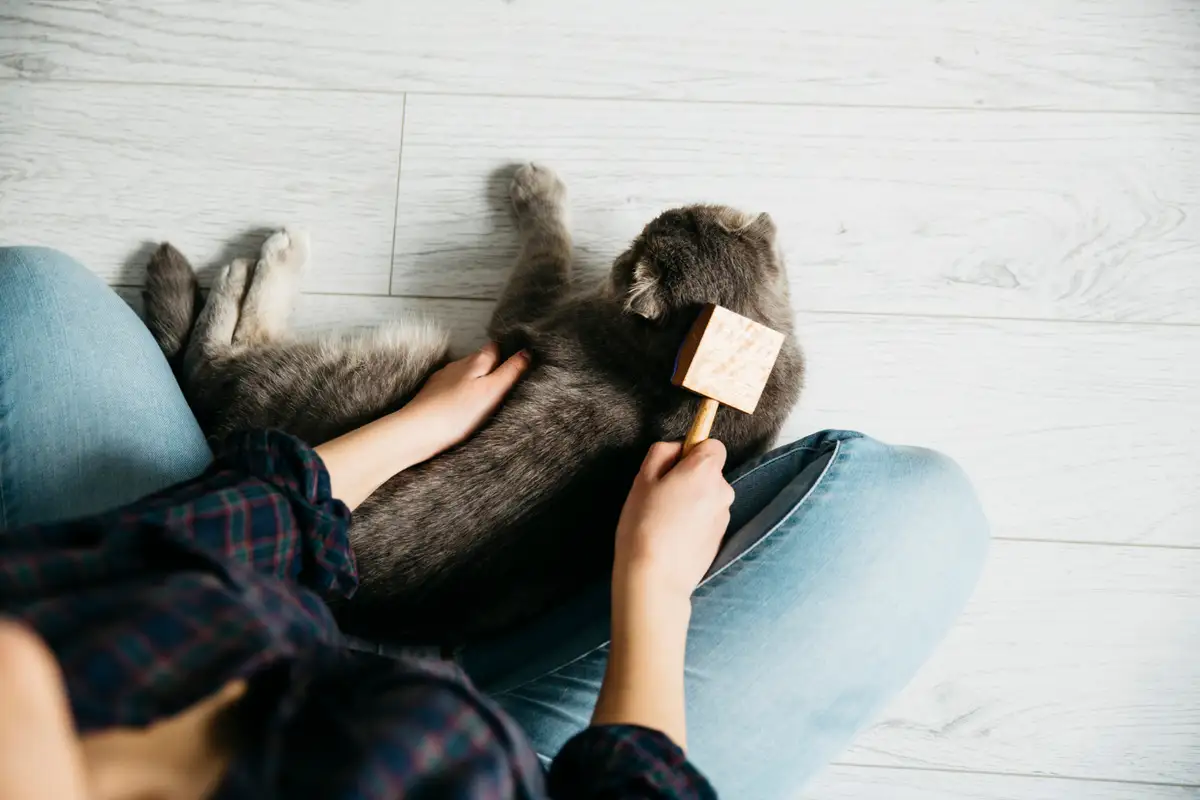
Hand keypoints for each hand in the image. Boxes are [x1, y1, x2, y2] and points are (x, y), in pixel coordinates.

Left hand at [315, 342, 527, 509]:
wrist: (417, 432)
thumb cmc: (457, 413)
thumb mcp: (492, 392)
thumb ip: (510, 371)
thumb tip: (527, 352)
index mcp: (476, 361)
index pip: (495, 347)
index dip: (508, 351)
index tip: (520, 361)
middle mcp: (457, 365)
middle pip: (480, 359)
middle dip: (492, 366)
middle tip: (506, 380)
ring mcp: (442, 380)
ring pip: (464, 374)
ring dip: (475, 380)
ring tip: (486, 395)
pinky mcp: (431, 395)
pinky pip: (451, 389)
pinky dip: (460, 393)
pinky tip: (463, 406)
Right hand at [593, 439, 733, 748]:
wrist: (655, 578)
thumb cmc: (644, 525)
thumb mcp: (642, 479)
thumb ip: (662, 452)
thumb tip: (676, 448)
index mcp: (705, 472)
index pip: (713, 445)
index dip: (692, 451)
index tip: (672, 467)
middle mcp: (722, 492)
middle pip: (710, 472)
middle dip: (689, 477)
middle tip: (659, 496)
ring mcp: (723, 518)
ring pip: (708, 496)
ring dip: (692, 501)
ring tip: (663, 520)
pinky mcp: (719, 539)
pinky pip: (707, 518)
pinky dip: (694, 521)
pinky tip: (673, 536)